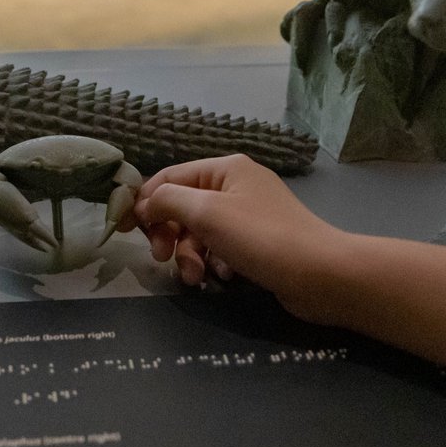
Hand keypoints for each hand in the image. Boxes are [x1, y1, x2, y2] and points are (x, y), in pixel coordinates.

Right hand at [123, 155, 344, 322]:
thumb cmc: (260, 237)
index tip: (125, 231)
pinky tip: (224, 277)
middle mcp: (236, 186)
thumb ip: (168, 201)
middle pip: (183, 207)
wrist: (320, 274)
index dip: (144, 202)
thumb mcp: (206, 213)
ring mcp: (249, 216)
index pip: (170, 177)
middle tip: (162, 258)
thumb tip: (144, 204)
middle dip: (170, 235)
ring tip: (197, 277)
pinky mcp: (257, 244)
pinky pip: (220, 250)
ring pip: (199, 233)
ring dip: (190, 256)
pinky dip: (215, 263)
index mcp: (225, 169)